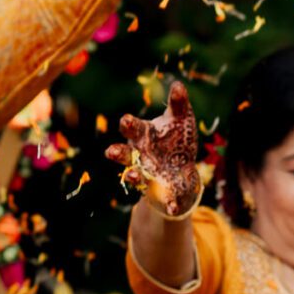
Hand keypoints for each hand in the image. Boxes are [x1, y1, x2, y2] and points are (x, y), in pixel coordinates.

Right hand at [108, 79, 201, 214]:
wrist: (182, 166)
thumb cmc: (176, 138)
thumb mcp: (181, 120)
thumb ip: (178, 105)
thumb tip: (177, 85)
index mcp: (142, 134)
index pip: (131, 127)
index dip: (128, 124)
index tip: (126, 121)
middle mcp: (139, 154)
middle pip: (123, 153)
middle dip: (118, 152)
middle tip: (111, 151)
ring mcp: (147, 173)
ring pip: (134, 175)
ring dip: (131, 176)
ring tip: (131, 176)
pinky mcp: (161, 190)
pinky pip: (164, 198)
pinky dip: (168, 203)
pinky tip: (174, 208)